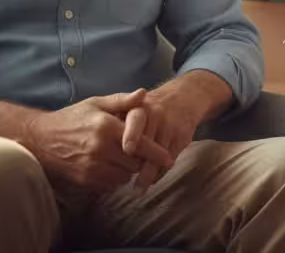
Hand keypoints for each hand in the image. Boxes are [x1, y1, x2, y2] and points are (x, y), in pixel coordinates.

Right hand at [23, 89, 174, 195]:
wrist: (42, 139)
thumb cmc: (73, 118)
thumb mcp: (96, 103)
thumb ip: (122, 101)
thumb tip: (144, 94)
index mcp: (106, 127)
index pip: (141, 145)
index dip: (158, 154)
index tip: (169, 159)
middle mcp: (100, 148)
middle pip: (136, 164)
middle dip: (140, 160)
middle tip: (137, 154)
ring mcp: (92, 166)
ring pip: (125, 176)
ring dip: (127, 170)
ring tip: (121, 158)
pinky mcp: (86, 180)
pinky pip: (111, 185)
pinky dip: (114, 178)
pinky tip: (108, 166)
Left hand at [121, 71, 230, 190]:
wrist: (184, 96)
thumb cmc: (150, 107)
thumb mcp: (134, 106)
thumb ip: (118, 120)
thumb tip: (100, 141)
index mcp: (141, 107)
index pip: (136, 120)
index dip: (132, 134)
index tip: (127, 149)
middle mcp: (157, 115)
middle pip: (148, 143)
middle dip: (139, 162)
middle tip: (126, 180)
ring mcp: (171, 127)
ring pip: (159, 155)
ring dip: (149, 173)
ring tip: (138, 188)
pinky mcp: (183, 137)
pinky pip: (171, 158)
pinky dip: (161, 171)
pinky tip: (152, 180)